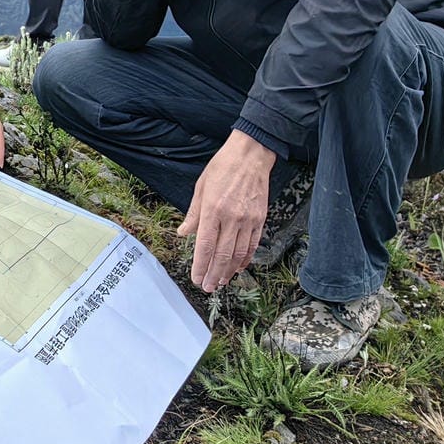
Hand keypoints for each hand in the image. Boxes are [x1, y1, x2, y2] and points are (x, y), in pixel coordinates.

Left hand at [177, 131, 274, 292]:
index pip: (204, 245)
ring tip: (221, 281)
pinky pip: (252, 245)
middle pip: (222, 255)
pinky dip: (245, 259)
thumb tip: (183, 233)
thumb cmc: (222, 168)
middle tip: (208, 287)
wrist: (250, 155)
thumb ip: (193, 214)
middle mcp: (231, 217)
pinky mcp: (260, 219)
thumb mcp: (201, 187)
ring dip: (229, 271)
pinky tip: (238, 268)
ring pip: (238, 254)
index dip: (200, 266)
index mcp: (212, 210)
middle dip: (213, 274)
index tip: (196, 278)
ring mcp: (247, 220)